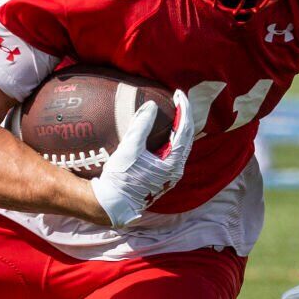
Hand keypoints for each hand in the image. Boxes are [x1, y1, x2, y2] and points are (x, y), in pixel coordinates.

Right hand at [89, 89, 195, 227]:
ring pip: (180, 145)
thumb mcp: (130, 149)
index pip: (185, 130)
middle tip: (178, 99)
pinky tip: (163, 131)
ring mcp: (170, 175)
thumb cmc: (120, 178)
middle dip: (184, 117)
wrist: (112, 204)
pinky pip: (172, 152)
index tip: (178, 94)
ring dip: (179, 128)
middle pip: (187, 137)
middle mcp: (176, 170)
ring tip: (173, 112)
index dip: (183, 109)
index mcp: (173, 163)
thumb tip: (151, 105)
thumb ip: (141, 126)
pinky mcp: (161, 177)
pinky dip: (171, 138)